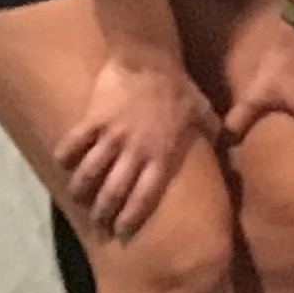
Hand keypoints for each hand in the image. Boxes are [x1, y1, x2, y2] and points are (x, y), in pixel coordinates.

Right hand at [57, 49, 217, 238]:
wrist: (150, 60)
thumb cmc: (180, 88)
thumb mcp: (203, 112)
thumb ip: (211, 132)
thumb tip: (230, 143)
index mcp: (162, 155)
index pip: (144, 196)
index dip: (131, 217)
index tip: (122, 232)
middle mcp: (134, 151)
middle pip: (113, 191)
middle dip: (103, 212)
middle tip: (99, 223)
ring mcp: (110, 137)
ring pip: (88, 173)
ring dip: (81, 190)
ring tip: (79, 198)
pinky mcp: (92, 121)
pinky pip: (72, 146)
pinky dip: (64, 157)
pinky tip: (63, 164)